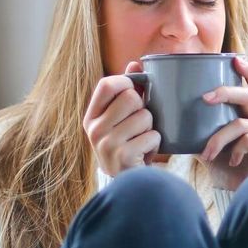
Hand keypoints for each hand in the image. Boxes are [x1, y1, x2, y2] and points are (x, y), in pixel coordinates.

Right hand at [82, 60, 160, 176]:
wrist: (127, 184)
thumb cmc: (126, 145)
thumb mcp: (120, 119)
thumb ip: (126, 91)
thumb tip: (135, 63)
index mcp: (91, 117)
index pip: (107, 84)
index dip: (126, 82)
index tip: (135, 91)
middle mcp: (94, 129)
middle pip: (131, 98)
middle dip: (144, 109)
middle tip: (140, 124)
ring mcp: (107, 144)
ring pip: (145, 116)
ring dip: (151, 128)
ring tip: (142, 140)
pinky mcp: (123, 156)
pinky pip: (152, 135)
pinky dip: (155, 143)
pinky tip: (145, 153)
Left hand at [199, 56, 247, 190]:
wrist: (245, 197)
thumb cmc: (229, 172)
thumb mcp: (210, 147)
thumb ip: (199, 131)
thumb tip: (170, 118)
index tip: (235, 59)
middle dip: (226, 92)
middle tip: (204, 98)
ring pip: (241, 123)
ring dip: (219, 138)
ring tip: (206, 154)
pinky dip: (236, 149)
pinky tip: (232, 161)